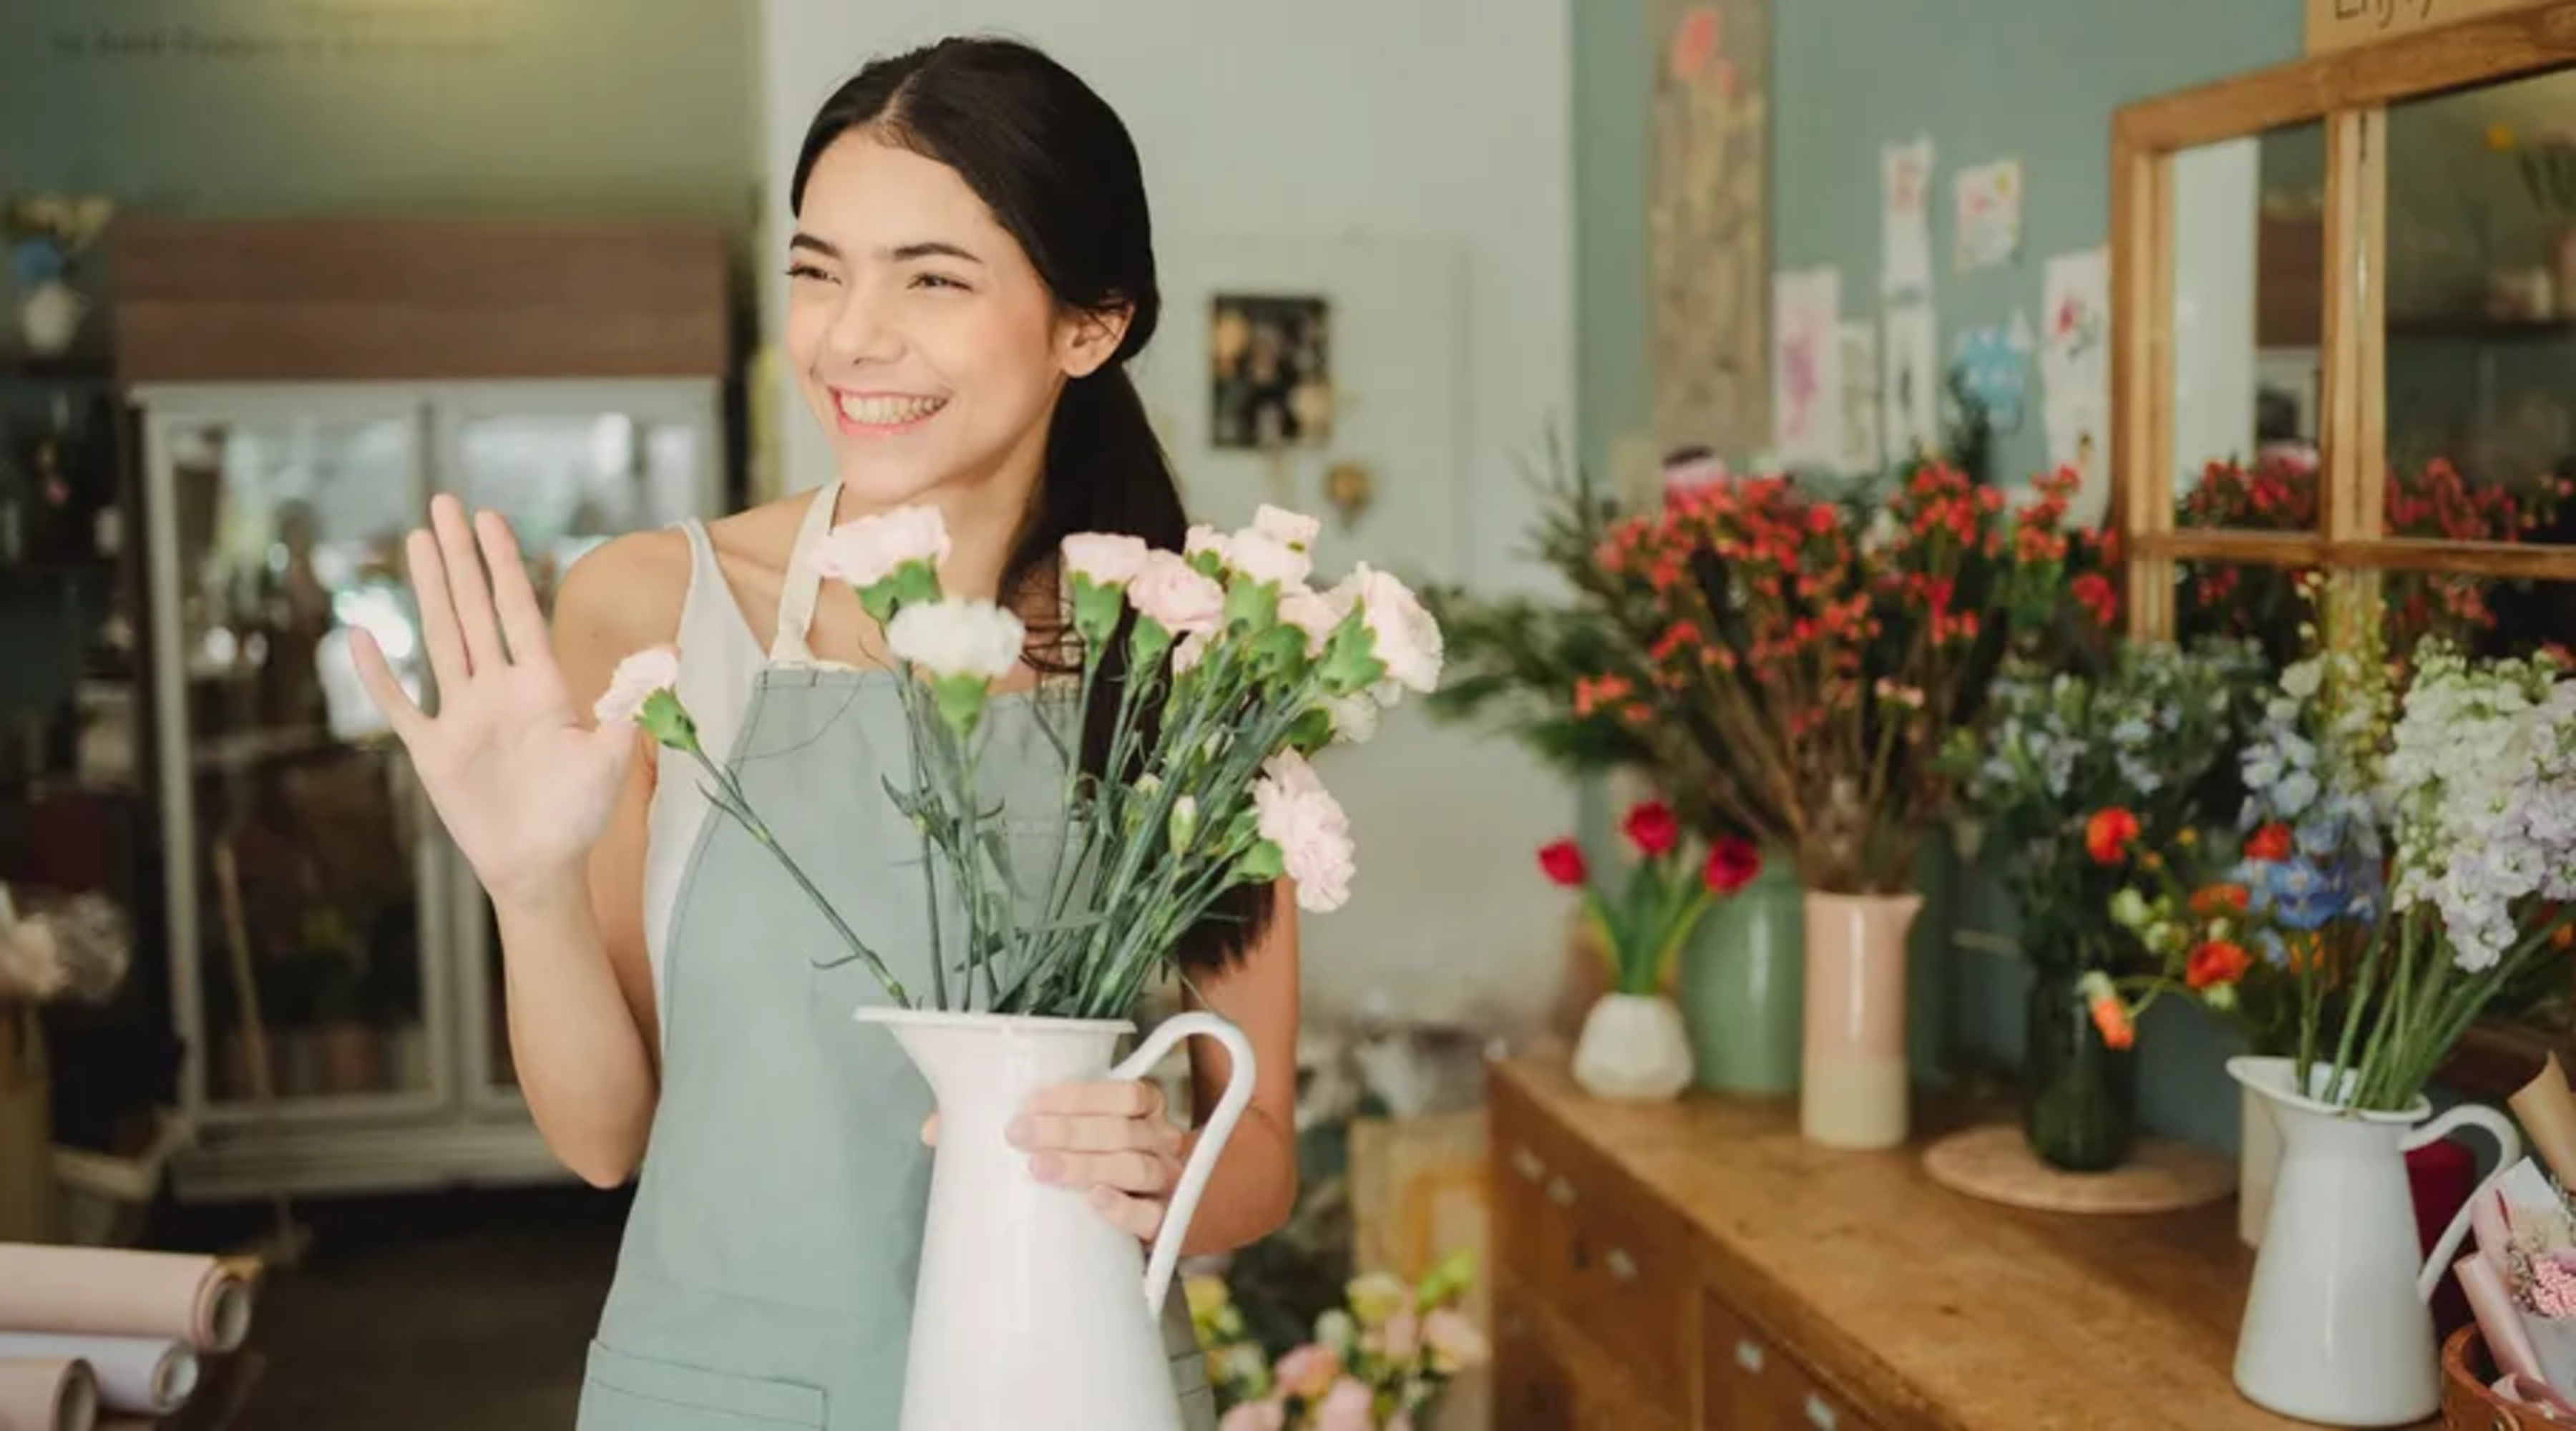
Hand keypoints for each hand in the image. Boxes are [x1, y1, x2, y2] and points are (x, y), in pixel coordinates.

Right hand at [352, 495, 635, 903]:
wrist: (541, 866)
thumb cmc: (579, 813)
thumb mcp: (612, 756)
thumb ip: (630, 704)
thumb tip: (668, 656)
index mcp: (540, 686)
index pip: (518, 611)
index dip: (504, 564)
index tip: (490, 518)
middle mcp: (497, 690)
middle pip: (473, 609)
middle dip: (460, 557)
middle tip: (443, 503)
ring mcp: (461, 716)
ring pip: (440, 639)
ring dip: (427, 591)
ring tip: (415, 542)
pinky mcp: (433, 751)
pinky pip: (400, 706)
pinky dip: (379, 675)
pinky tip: (362, 636)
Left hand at [919, 1080, 1183, 1239]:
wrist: (1138, 1221)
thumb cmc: (1089, 1163)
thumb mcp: (1058, 1136)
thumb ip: (1006, 1123)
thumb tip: (934, 1130)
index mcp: (1141, 1109)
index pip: (1124, 1092)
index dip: (1078, 1096)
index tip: (1027, 1105)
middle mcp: (1158, 1141)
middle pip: (1122, 1128)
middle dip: (1069, 1129)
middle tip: (1019, 1137)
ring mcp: (1163, 1184)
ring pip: (1134, 1167)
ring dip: (1086, 1164)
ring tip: (1040, 1169)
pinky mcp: (1162, 1226)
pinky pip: (1150, 1215)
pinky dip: (1122, 1207)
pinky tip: (1093, 1201)